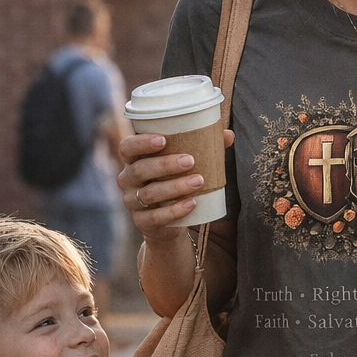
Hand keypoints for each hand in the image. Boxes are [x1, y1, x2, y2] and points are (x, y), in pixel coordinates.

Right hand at [117, 129, 233, 243]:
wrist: (169, 222)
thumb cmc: (174, 182)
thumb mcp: (184, 165)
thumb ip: (203, 147)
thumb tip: (228, 134)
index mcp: (134, 160)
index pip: (127, 147)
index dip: (141, 143)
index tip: (162, 139)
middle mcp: (127, 180)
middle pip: (140, 170)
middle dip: (165, 165)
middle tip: (190, 161)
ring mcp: (132, 202)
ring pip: (149, 194)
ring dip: (174, 187)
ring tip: (198, 181)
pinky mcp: (142, 222)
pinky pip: (156, 217)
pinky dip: (175, 210)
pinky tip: (191, 203)